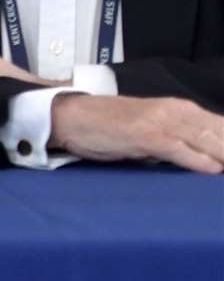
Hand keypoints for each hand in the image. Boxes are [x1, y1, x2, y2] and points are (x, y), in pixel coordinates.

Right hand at [52, 94, 223, 173]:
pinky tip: (214, 170)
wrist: (71, 117)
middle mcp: (176, 111)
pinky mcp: (145, 134)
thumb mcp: (154, 129)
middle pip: (223, 134)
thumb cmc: (111, 126)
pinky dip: (199, 160)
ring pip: (208, 140)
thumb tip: (212, 161)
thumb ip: (182, 141)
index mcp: (182, 110)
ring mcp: (161, 122)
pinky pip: (179, 148)